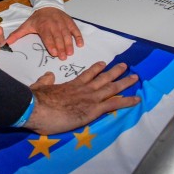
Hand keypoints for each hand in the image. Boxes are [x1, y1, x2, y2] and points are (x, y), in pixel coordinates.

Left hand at [5, 7, 83, 59]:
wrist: (47, 5)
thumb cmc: (37, 18)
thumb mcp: (26, 25)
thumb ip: (17, 34)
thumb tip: (7, 42)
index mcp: (43, 26)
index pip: (48, 37)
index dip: (51, 45)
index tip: (54, 53)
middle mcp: (54, 24)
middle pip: (58, 37)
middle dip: (61, 48)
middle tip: (64, 57)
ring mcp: (62, 23)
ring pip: (67, 35)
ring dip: (69, 44)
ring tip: (70, 53)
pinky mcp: (69, 22)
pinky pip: (75, 29)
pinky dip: (78, 36)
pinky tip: (80, 44)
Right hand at [25, 62, 139, 134]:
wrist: (37, 108)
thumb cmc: (36, 100)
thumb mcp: (39, 86)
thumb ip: (46, 80)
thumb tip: (49, 75)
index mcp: (71, 85)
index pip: (87, 75)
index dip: (96, 69)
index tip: (103, 63)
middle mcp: (83, 89)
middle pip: (103, 78)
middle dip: (115, 72)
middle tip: (125, 66)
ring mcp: (90, 98)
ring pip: (112, 88)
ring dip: (125, 82)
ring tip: (135, 77)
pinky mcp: (93, 109)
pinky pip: (114, 104)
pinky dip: (127, 101)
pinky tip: (137, 99)